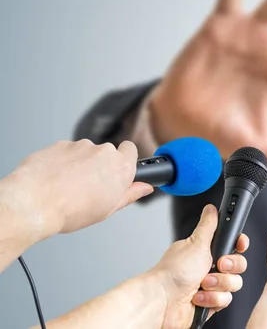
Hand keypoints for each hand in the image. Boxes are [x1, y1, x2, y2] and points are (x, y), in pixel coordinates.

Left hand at [1, 139, 152, 237]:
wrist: (34, 204)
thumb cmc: (69, 210)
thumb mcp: (108, 209)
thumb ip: (130, 194)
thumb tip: (144, 188)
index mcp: (121, 168)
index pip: (130, 150)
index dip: (125, 160)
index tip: (117, 171)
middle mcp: (103, 152)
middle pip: (107, 153)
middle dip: (100, 165)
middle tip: (90, 187)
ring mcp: (80, 146)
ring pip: (85, 153)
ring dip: (80, 164)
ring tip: (68, 186)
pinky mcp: (60, 144)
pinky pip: (66, 152)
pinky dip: (62, 162)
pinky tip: (55, 179)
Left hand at [149, 205, 248, 327]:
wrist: (163, 301)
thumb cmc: (174, 272)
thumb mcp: (196, 243)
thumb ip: (208, 225)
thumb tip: (211, 208)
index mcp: (207, 250)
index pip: (233, 244)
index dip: (240, 244)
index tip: (239, 244)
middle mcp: (210, 267)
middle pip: (238, 264)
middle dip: (229, 266)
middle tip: (218, 264)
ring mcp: (211, 285)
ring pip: (234, 283)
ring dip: (218, 284)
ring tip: (202, 283)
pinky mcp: (211, 302)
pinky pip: (226, 300)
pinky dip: (212, 298)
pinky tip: (198, 297)